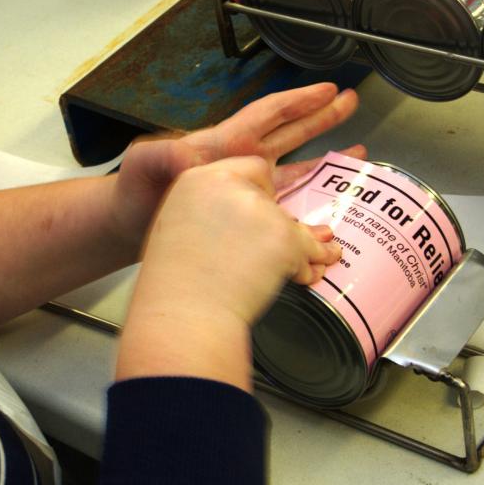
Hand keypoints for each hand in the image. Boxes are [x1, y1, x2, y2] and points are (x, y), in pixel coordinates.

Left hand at [110, 82, 361, 249]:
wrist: (125, 227)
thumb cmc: (132, 191)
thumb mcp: (144, 163)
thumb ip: (162, 153)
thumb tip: (188, 153)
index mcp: (223, 144)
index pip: (268, 115)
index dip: (298, 101)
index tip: (328, 89)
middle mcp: (239, 162)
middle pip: (289, 134)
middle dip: (321, 117)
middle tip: (352, 102)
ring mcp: (244, 189)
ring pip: (293, 169)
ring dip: (324, 159)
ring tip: (357, 152)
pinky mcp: (243, 216)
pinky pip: (284, 207)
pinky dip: (309, 206)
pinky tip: (329, 210)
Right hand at [119, 156, 343, 386]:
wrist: (183, 316)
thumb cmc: (173, 285)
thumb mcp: (177, 227)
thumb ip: (211, 212)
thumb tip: (251, 222)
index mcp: (198, 179)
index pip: (248, 169)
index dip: (258, 193)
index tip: (258, 214)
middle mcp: (229, 185)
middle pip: (272, 197)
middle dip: (276, 223)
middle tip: (271, 248)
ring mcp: (258, 210)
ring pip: (294, 225)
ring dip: (300, 245)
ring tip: (306, 263)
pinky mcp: (281, 237)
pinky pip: (309, 249)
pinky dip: (310, 264)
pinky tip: (308, 273)